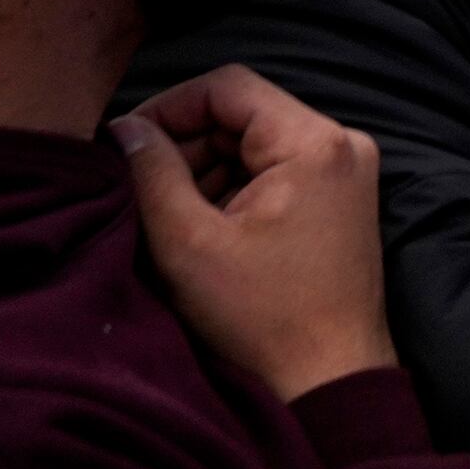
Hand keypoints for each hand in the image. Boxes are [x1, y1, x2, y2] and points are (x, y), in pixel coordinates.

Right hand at [113, 68, 396, 403]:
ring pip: (252, 146)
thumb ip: (151, 172)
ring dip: (203, 174)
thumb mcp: (187, 242)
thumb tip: (125, 127)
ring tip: (170, 222)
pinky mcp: (337, 203)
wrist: (327, 381)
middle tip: (141, 193)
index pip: (228, 87)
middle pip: (241, 116)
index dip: (169, 107)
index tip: (126, 146)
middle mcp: (341, 146)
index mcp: (315, 143)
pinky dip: (230, 194)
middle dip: (184, 148)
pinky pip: (272, 175)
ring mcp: (344, 175)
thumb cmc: (262, 319)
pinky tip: (203, 235)